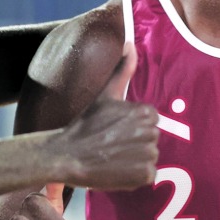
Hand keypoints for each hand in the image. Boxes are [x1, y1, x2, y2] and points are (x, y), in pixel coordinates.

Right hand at [53, 42, 158, 190]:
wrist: (68, 154)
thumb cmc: (86, 124)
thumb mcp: (106, 94)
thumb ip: (123, 69)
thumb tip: (130, 43)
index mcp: (145, 112)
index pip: (151, 120)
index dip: (133, 126)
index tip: (115, 129)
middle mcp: (150, 132)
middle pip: (151, 138)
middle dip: (135, 142)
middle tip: (112, 143)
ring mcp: (147, 154)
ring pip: (150, 156)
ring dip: (135, 159)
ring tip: (114, 156)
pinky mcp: (143, 175)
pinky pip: (148, 175)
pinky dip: (134, 176)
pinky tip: (117, 169)